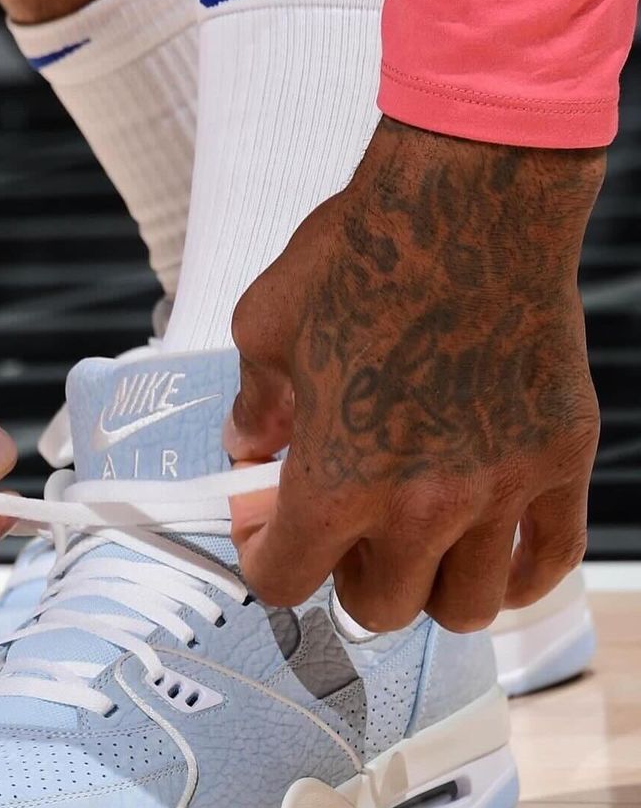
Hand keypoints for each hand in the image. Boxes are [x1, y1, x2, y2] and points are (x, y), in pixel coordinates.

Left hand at [226, 119, 602, 631]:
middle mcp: (422, 504)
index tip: (264, 526)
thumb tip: (250, 452)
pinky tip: (492, 547)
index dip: (262, 556)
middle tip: (342, 528)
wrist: (472, 197)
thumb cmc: (363, 253)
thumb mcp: (267, 328)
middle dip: (344, 576)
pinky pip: (552, 561)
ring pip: (466, 608)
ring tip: (417, 541)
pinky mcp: (558, 459)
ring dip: (430, 587)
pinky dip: (519, 574)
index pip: (284, 581)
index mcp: (339, 480)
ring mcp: (500, 488)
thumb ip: (254, 408)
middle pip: (378, 610)